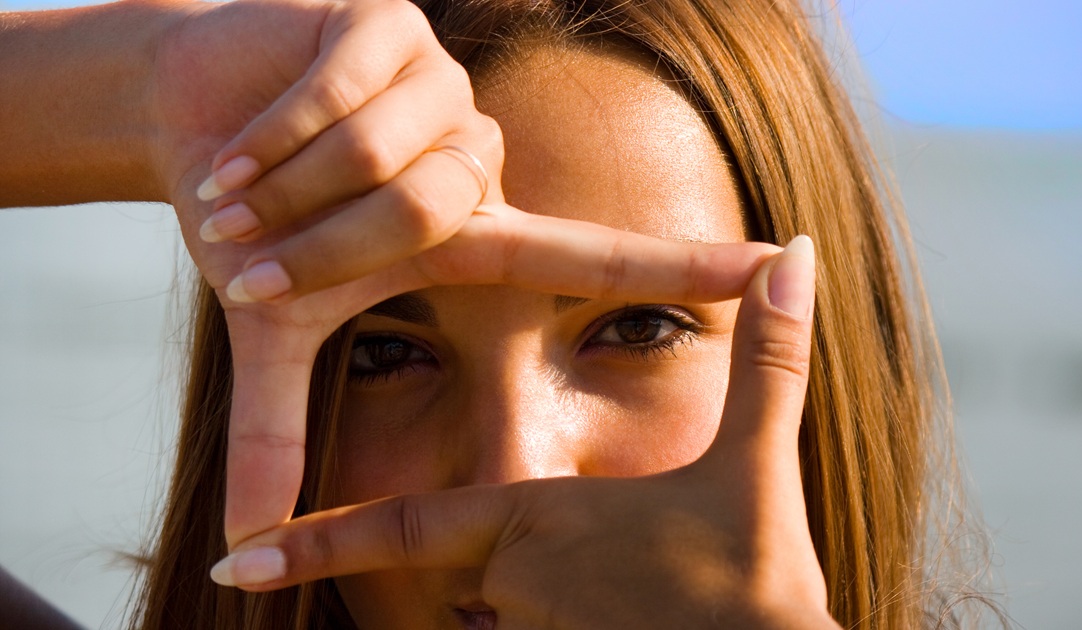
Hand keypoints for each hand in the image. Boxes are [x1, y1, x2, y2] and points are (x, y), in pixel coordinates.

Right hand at [149, 0, 780, 548]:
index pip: (591, 256)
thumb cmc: (253, 221)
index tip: (779, 265)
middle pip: (426, 210)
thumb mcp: (274, 326)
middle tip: (247, 250)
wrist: (191, 115)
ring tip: (237, 185)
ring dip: (284, 185)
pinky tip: (241, 132)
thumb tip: (247, 544)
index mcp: (471, 232)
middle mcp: (474, 158)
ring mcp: (441, 84)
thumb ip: (276, 430)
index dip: (684, 264)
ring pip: (386, 153)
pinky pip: (339, 91)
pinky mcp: (392, 22)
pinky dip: (269, 128)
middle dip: (316, 240)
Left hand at [209, 238, 840, 628]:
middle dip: (479, 549)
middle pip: (462, 556)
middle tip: (495, 557)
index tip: (237, 561)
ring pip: (499, 600)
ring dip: (527, 590)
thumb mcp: (756, 459)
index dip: (313, 540)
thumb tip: (793, 252)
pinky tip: (611, 613)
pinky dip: (543, 624)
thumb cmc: (755, 577)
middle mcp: (516, 582)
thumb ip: (768, 355)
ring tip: (590, 582)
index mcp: (534, 520)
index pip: (397, 527)